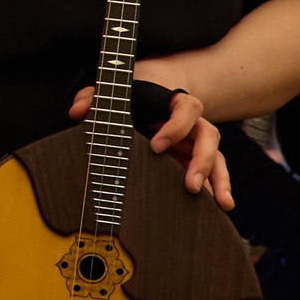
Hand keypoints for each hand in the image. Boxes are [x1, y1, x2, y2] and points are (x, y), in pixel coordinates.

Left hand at [68, 82, 232, 209]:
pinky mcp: (191, 160)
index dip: (176, 127)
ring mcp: (193, 143)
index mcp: (173, 103)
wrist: (147, 94)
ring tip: (222, 203)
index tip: (156, 145)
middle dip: (202, 161)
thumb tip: (78, 112)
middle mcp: (190, 123)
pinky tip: (217, 206)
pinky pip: (210, 174)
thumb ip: (94, 98)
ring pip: (217, 158)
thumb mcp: (110, 92)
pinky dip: (215, 189)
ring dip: (219, 181)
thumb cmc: (131, 95)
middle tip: (189, 185)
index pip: (187, 109)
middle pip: (208, 136)